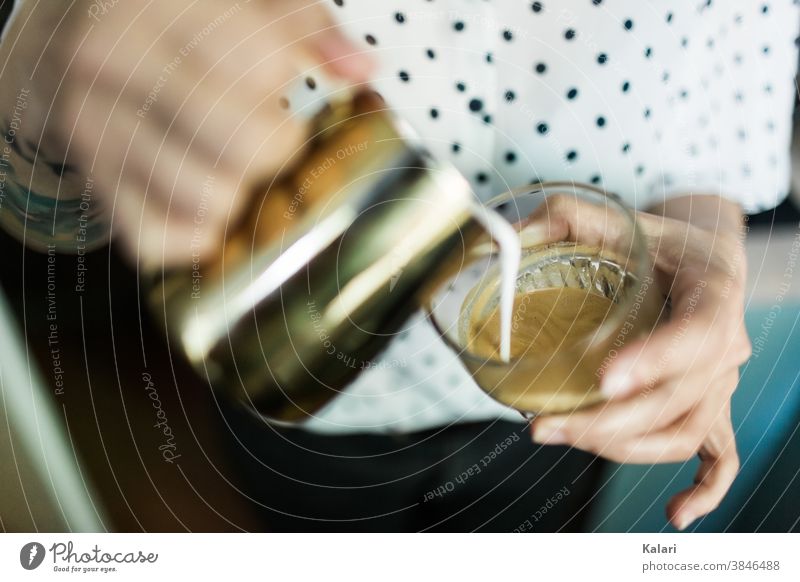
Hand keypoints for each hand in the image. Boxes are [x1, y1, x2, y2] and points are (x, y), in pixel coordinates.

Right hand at [52, 0, 371, 265]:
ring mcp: (100, 136)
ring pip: (211, 201)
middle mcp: (116, 72)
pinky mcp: (99, 189)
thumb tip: (359, 68)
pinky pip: (161, 242)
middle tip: (266, 132)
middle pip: (247, 145)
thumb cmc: (170, 23)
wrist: (80, 42)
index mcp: (158, 10)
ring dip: (239, 193)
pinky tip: (202, 200)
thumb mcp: (237, 2)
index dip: (290, 79)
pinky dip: (196, 234)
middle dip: (276, 146)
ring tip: (230, 164)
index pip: (264, 63)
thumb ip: (303, 24)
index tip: (279, 79)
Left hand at [527, 194, 749, 529]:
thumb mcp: (618, 217)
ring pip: (681, 431)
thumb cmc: (658, 239)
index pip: (697, 333)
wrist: (700, 257)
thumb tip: (497, 241)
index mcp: (713, 294)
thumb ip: (562, 219)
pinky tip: (675, 512)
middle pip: (677, 399)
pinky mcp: (709, 404)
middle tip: (545, 423)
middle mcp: (726, 346)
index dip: (655, 360)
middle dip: (608, 420)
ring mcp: (720, 382)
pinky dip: (705, 489)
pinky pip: (719, 455)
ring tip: (560, 436)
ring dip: (621, 446)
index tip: (604, 378)